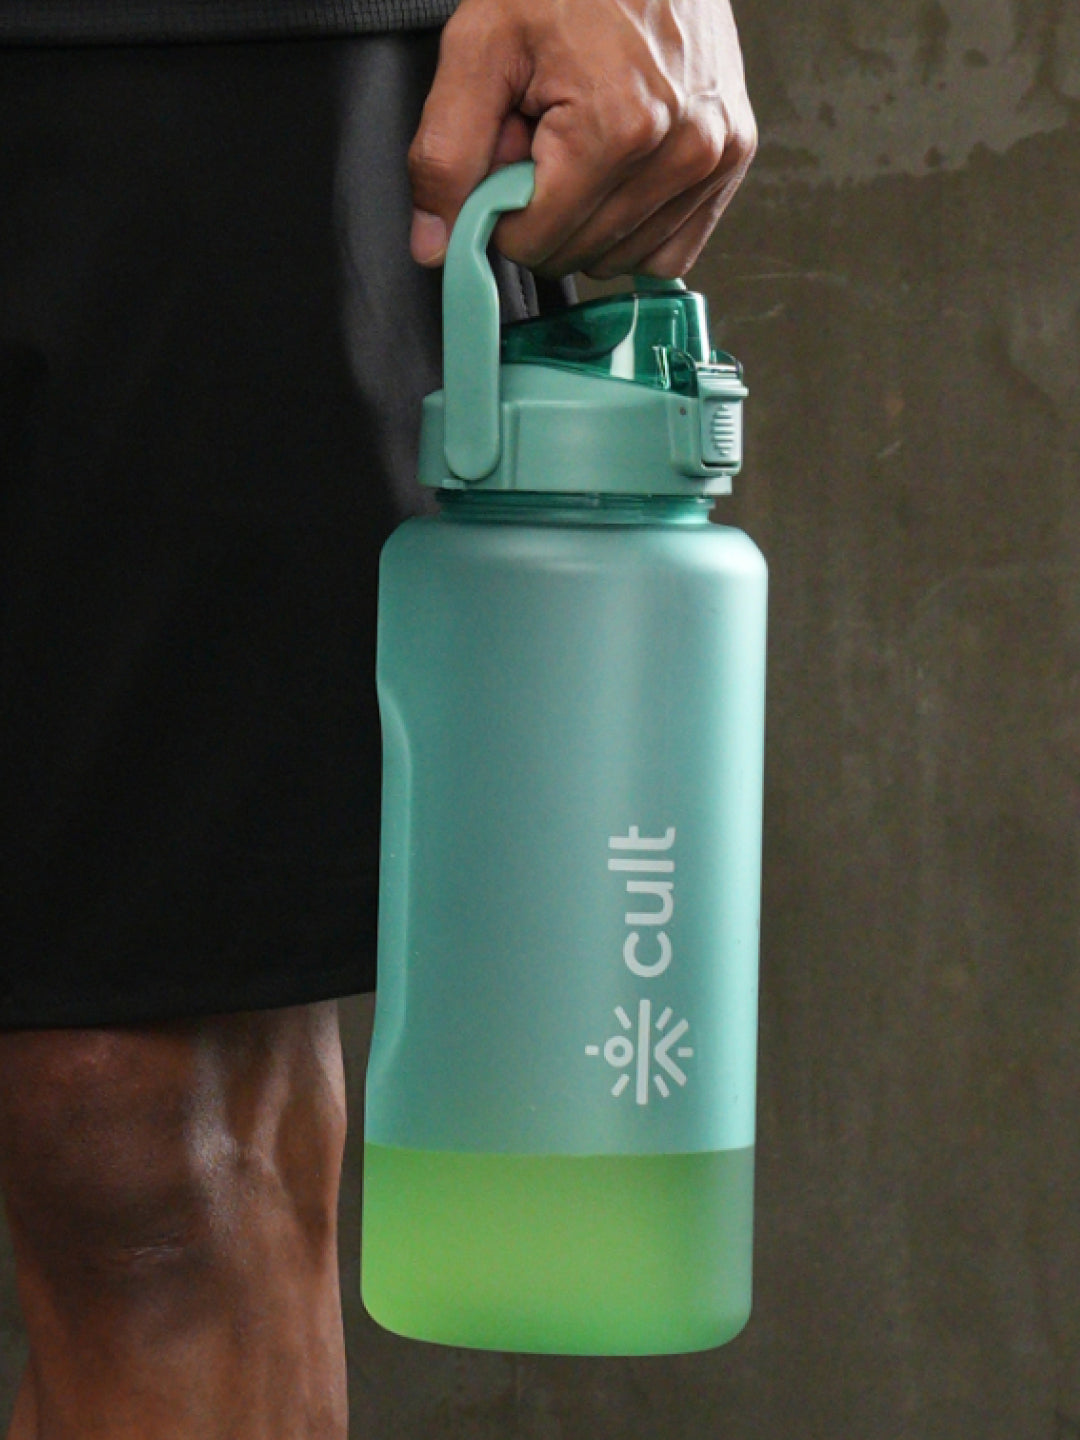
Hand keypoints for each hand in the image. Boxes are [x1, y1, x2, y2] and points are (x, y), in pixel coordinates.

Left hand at [408, 0, 756, 278]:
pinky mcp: (733, 158)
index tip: (507, 152)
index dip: (501, 207)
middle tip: (544, 135)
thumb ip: (445, 153)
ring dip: (588, 218)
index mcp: (617, 127)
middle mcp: (680, 150)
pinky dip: (633, 229)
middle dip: (544, 209)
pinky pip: (669, 251)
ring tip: (584, 140)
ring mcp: (715, 157)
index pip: (532, 242)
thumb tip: (435, 244)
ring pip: (620, 260)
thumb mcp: (480, 46)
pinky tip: (617, 175)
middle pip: (576, 255)